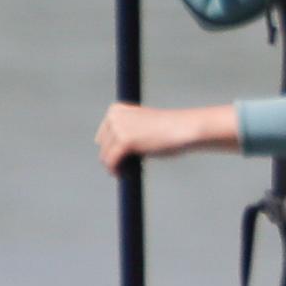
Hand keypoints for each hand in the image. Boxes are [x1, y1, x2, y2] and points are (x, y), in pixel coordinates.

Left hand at [96, 101, 233, 172]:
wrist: (183, 129)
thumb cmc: (167, 131)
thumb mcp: (141, 126)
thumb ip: (125, 134)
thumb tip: (107, 157)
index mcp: (116, 109)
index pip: (103, 138)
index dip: (114, 151)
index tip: (130, 158)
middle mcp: (114, 116)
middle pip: (103, 147)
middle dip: (115, 159)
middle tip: (133, 166)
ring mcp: (118, 128)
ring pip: (105, 157)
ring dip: (118, 167)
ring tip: (134, 171)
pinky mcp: (124, 141)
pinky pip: (111, 162)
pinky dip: (118, 172)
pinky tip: (131, 175)